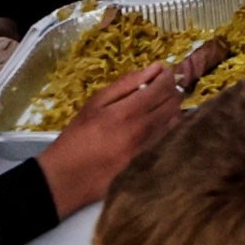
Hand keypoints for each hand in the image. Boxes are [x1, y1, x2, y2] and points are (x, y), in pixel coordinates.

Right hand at [39, 51, 208, 215]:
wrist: (69, 176)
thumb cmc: (78, 136)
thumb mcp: (95, 104)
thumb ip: (126, 84)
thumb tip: (154, 68)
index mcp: (127, 111)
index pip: (164, 87)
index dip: (168, 75)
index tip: (163, 71)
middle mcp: (143, 128)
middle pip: (174, 102)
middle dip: (172, 89)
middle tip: (160, 86)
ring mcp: (149, 145)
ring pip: (175, 118)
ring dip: (171, 106)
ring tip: (157, 103)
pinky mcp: (149, 157)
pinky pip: (168, 134)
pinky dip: (168, 123)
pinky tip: (156, 121)